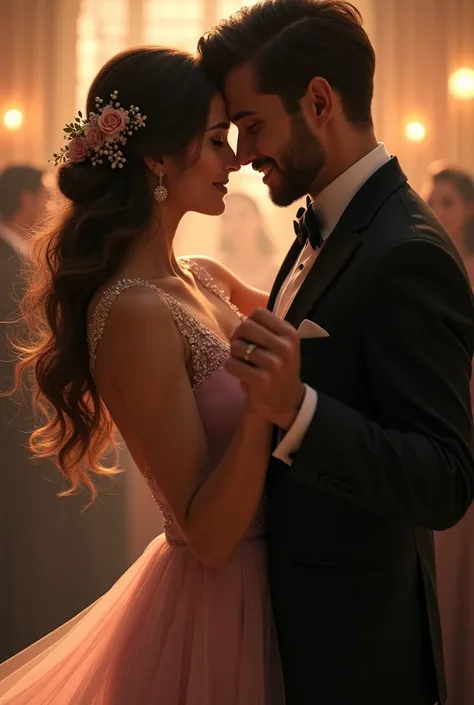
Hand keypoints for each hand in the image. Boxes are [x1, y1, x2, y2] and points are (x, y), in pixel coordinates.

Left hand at [226, 308, 304, 429]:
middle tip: (239, 349)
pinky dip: (231, 368)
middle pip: (246, 326)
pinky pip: (232, 364)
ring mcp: (273, 364)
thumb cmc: (280, 370)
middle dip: (237, 336)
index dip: (248, 323)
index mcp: (289, 334)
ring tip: (243, 363)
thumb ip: (266, 330)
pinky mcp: (261, 380)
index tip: (249, 336)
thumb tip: (241, 321)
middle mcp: (284, 347)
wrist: (289, 402)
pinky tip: (241, 373)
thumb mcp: (283, 346)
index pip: (258, 313)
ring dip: (234, 354)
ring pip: (236, 346)